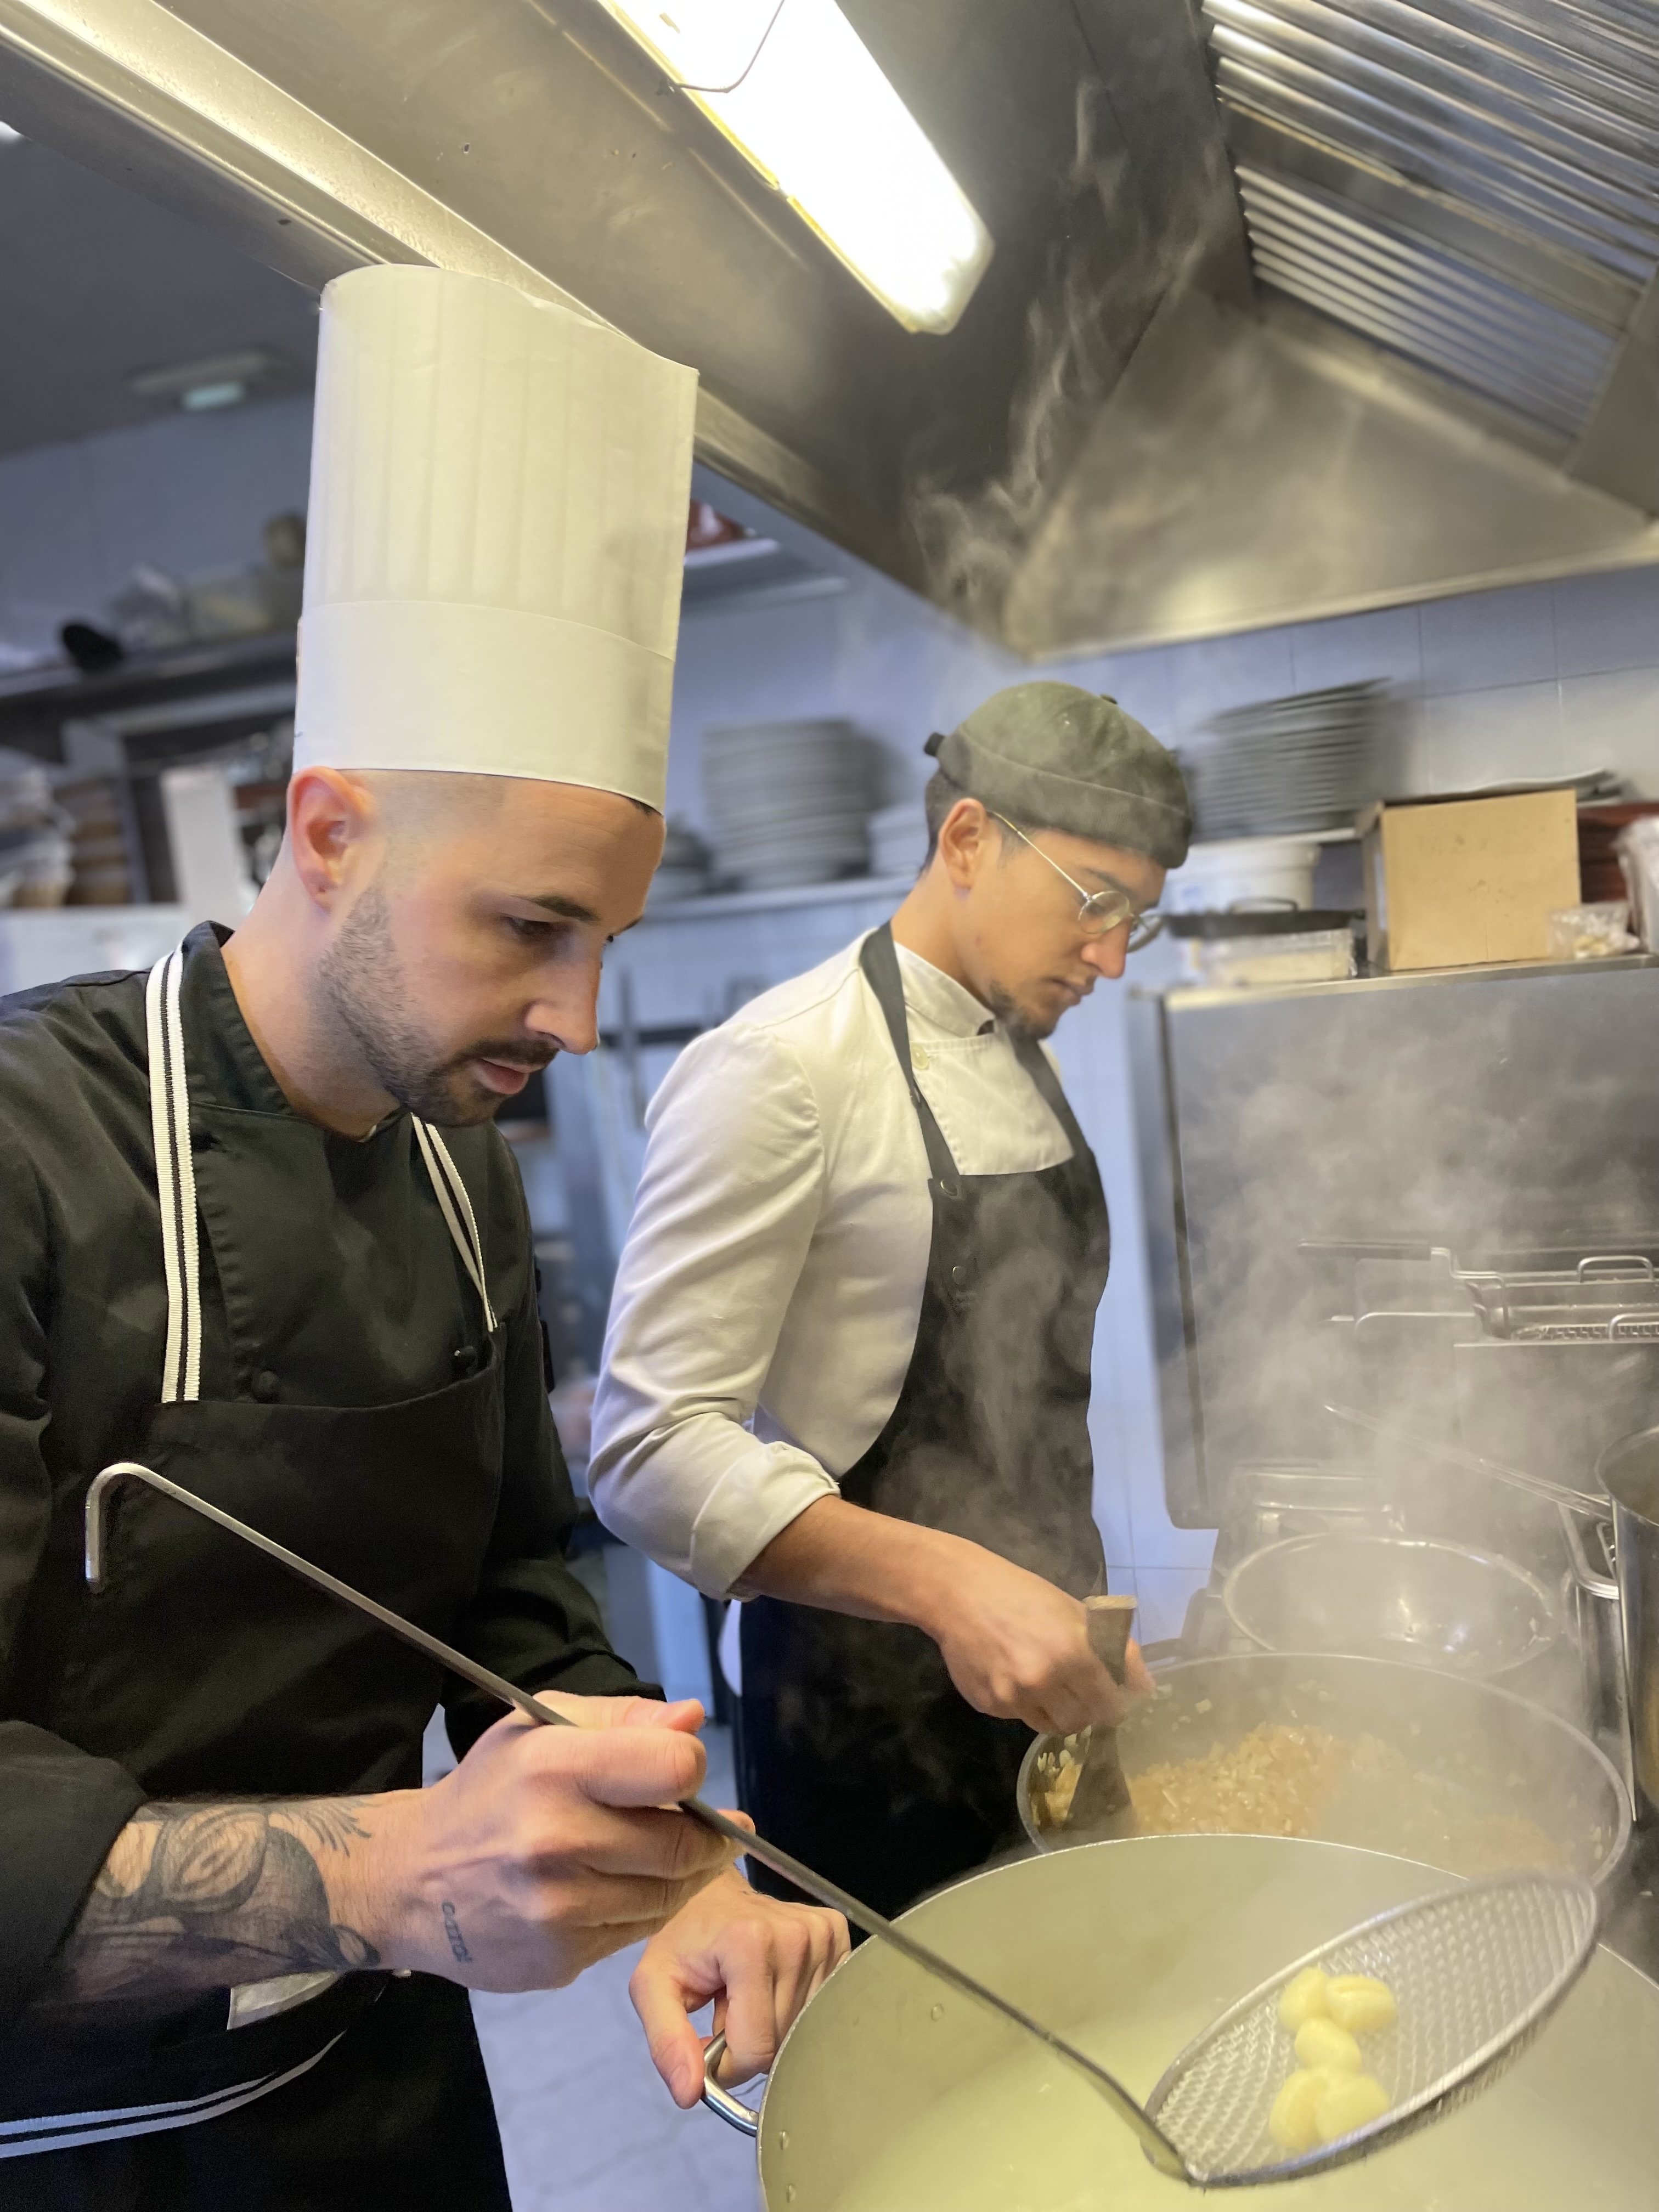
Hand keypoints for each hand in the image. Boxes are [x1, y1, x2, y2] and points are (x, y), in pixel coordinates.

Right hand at [372, 1695, 738, 1990]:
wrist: (412, 1879)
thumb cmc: (488, 1790)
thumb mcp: (539, 1726)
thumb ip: (623, 1718)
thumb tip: (692, 1719)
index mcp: (554, 1768)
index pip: (673, 1770)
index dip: (693, 1770)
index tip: (686, 1775)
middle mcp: (556, 1841)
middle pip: (684, 1844)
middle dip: (707, 1833)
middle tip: (709, 1824)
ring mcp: (558, 1910)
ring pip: (668, 1895)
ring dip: (682, 1874)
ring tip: (666, 1851)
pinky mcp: (559, 1960)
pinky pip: (636, 1932)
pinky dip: (644, 1908)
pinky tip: (622, 1886)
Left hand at [629, 1863, 849, 2106]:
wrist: (710, 1889)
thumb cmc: (682, 1937)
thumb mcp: (653, 1986)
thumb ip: (666, 2041)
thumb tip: (690, 2093)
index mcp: (749, 1943)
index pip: (755, 2050)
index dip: (727, 2063)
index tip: (710, 2039)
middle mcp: (796, 1936)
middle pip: (781, 2043)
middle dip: (749, 2042)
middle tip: (727, 2009)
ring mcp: (823, 1934)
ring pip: (803, 2030)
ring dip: (772, 2026)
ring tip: (748, 1992)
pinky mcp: (839, 1935)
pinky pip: (821, 2007)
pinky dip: (794, 2008)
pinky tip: (775, 1984)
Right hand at [920, 1551, 1152, 1736]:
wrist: (958, 1593)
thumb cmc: (1022, 1594)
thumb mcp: (1075, 1611)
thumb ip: (1114, 1650)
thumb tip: (1145, 1688)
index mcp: (1072, 1652)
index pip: (1110, 1706)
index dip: (1115, 1705)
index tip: (1112, 1699)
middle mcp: (1043, 1681)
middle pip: (1080, 1722)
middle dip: (1086, 1710)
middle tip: (1078, 1691)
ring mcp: (1013, 1697)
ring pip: (1049, 1726)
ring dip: (1055, 1711)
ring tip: (1045, 1681)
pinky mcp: (989, 1705)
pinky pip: (1019, 1716)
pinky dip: (1024, 1703)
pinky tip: (1011, 1673)